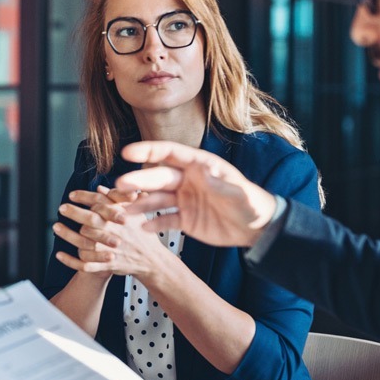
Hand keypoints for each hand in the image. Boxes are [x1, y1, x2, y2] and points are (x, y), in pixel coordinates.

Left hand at [53, 187, 177, 279]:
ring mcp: (110, 249)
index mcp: (121, 217)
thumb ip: (118, 199)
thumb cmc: (142, 234)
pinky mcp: (107, 264)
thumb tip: (100, 187)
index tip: (72, 195)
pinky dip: (70, 261)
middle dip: (74, 213)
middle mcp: (115, 232)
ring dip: (67, 234)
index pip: (100, 203)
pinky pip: (85, 264)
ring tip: (56, 227)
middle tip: (62, 208)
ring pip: (85, 241)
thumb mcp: (135, 213)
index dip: (84, 197)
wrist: (151, 260)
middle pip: (90, 220)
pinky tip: (59, 254)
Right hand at [116, 141, 277, 246]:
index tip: (128, 151)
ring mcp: (185, 200)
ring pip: (157, 199)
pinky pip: (165, 220)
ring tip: (124, 209)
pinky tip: (142, 227)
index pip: (170, 154)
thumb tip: (202, 171)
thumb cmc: (252, 204)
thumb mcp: (239, 193)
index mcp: (200, 166)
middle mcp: (188, 181)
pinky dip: (153, 223)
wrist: (257, 228)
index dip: (149, 151)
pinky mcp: (185, 219)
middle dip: (139, 180)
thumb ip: (220, 183)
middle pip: (158, 177)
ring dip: (140, 203)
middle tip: (121, 184)